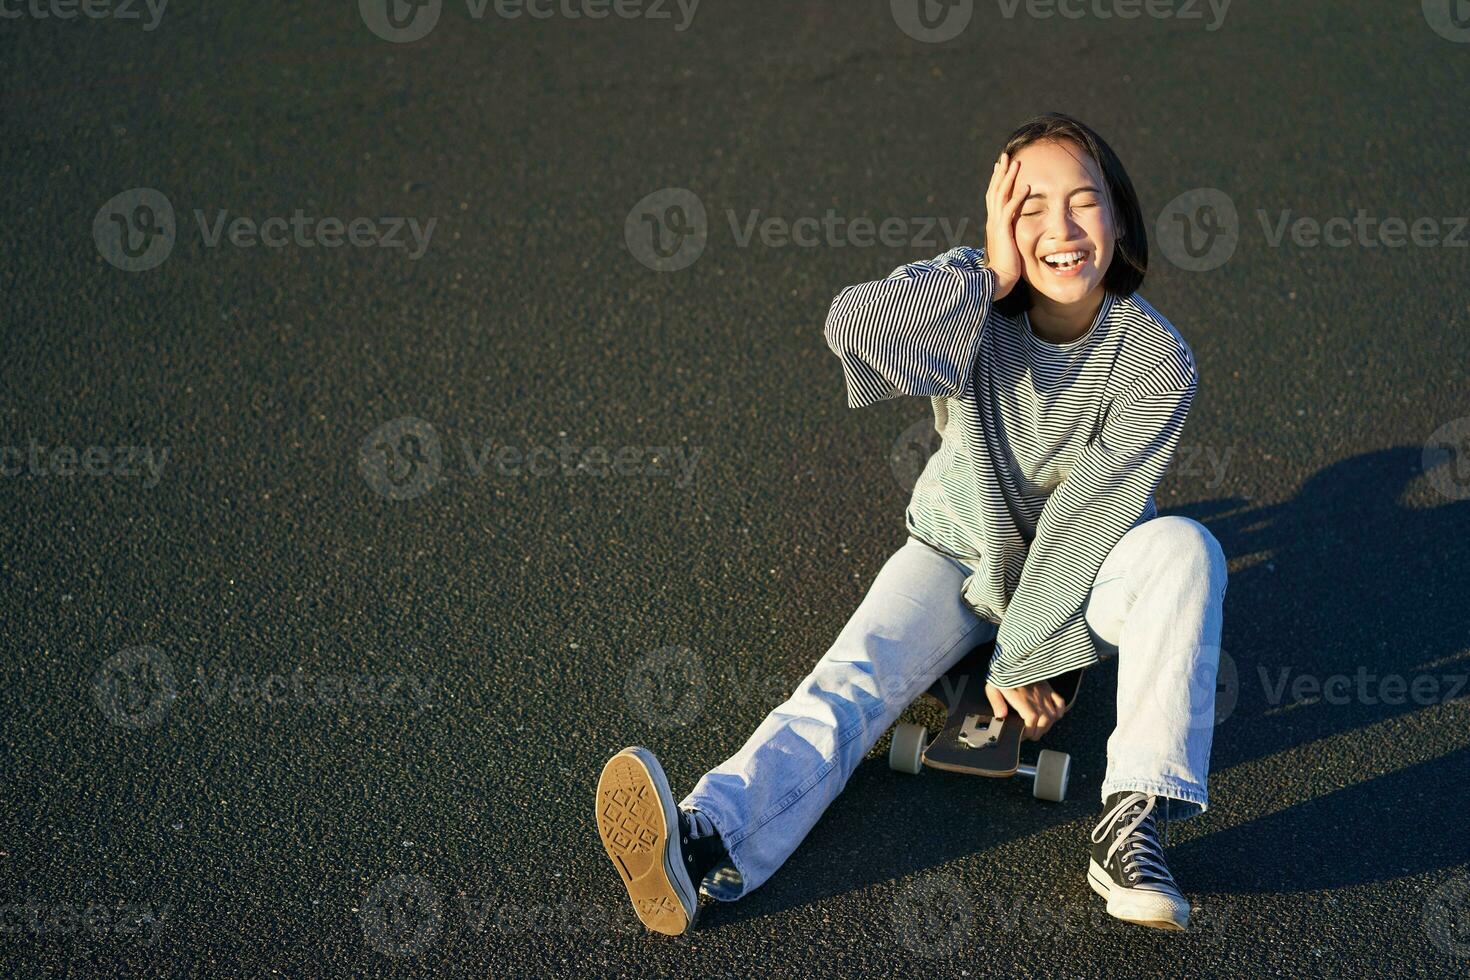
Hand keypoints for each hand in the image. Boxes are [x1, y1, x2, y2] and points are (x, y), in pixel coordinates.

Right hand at [983, 152, 1029, 300]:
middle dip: (1000, 173)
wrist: (997, 280)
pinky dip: (1018, 198)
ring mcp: (996, 225)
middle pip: (995, 191)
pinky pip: (1010, 210)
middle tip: (1005, 156)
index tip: (1001, 167)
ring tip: (1016, 163)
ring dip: (1008, 178)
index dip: (997, 181)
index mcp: (994, 224)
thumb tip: (1016, 230)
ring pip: (1000, 196)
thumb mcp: (1008, 246)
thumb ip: (1010, 234)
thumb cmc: (1005, 268)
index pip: (994, 197)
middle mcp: (993, 221)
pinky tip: (1026, 187)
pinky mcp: (1002, 232)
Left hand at [985, 678, 1067, 740]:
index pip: (1031, 720)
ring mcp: (1044, 693)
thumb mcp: (993, 687)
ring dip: (1047, 725)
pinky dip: (1059, 711)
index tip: (1024, 735)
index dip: (1030, 731)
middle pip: (1044, 721)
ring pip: (1052, 715)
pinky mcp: (1048, 688)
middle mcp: (1035, 697)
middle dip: (1038, 732)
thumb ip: (996, 702)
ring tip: (1040, 729)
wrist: (1013, 659)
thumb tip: (1000, 715)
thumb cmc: (1002, 674)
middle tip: (1031, 735)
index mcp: (1022, 698)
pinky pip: (1060, 702)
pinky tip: (1054, 717)